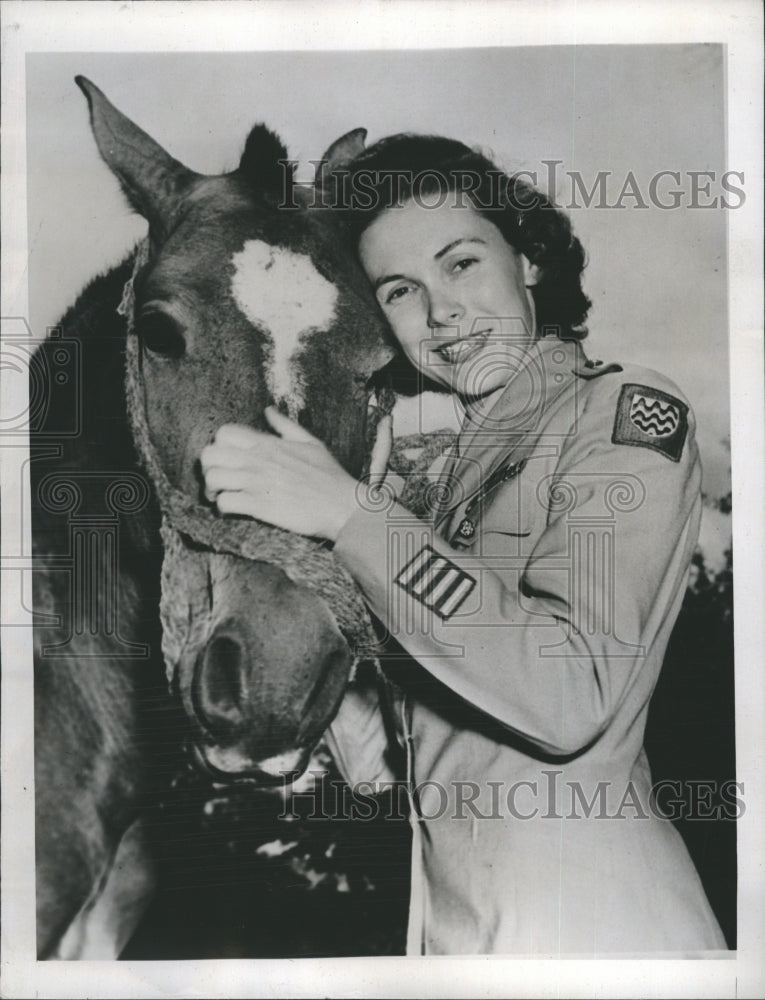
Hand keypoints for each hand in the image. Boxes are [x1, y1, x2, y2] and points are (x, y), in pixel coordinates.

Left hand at [200, 407, 389, 541]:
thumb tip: (268, 410)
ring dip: (213, 490)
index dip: (219, 446)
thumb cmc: (330, 477)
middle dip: (208, 468)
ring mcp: (258, 483)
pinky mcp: (260, 506)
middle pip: (209, 454)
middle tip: (219, 481)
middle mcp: (258, 460)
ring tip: (222, 497)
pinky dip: (224, 508)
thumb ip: (285, 426)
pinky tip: (234, 511)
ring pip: (213, 479)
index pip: (224, 432)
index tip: (228, 460)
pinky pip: (225, 503)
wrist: (343, 507)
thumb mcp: (311, 442)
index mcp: (268, 443)